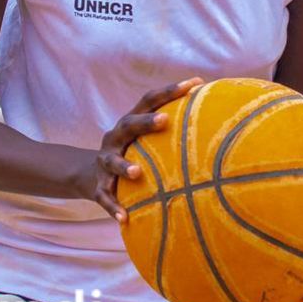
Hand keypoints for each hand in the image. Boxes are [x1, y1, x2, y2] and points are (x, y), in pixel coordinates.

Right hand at [77, 78, 200, 221]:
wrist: (88, 174)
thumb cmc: (131, 152)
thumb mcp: (143, 138)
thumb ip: (169, 129)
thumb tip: (214, 120)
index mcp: (130, 122)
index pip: (149, 101)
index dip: (171, 90)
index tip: (195, 83)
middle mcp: (115, 137)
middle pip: (129, 125)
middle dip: (146, 122)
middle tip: (165, 120)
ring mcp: (105, 162)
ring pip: (112, 162)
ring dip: (124, 167)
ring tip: (137, 173)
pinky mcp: (98, 186)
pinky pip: (105, 197)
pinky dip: (114, 207)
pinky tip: (124, 218)